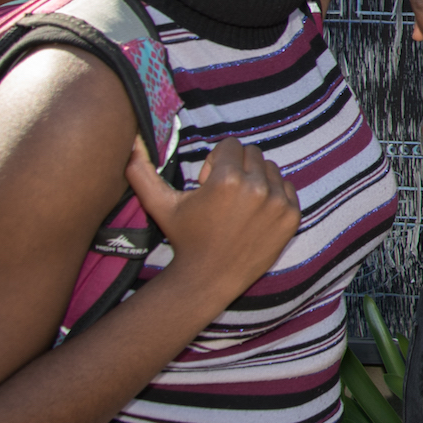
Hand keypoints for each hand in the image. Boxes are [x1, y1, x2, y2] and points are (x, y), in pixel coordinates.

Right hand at [124, 137, 300, 300]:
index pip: (231, 144)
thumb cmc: (184, 238)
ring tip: (238, 204)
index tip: (208, 184)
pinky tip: (254, 214)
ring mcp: (278, 203)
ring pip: (271, 168)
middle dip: (236, 167)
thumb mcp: (160, 205)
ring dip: (256, 179)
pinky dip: (273, 194)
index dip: (216, 162)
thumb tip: (130, 144)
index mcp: (227, 179)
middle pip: (252, 153)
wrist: (209, 278)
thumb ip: (141, 172)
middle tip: (223, 195)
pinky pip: (287, 186)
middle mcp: (257, 188)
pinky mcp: (292, 216)